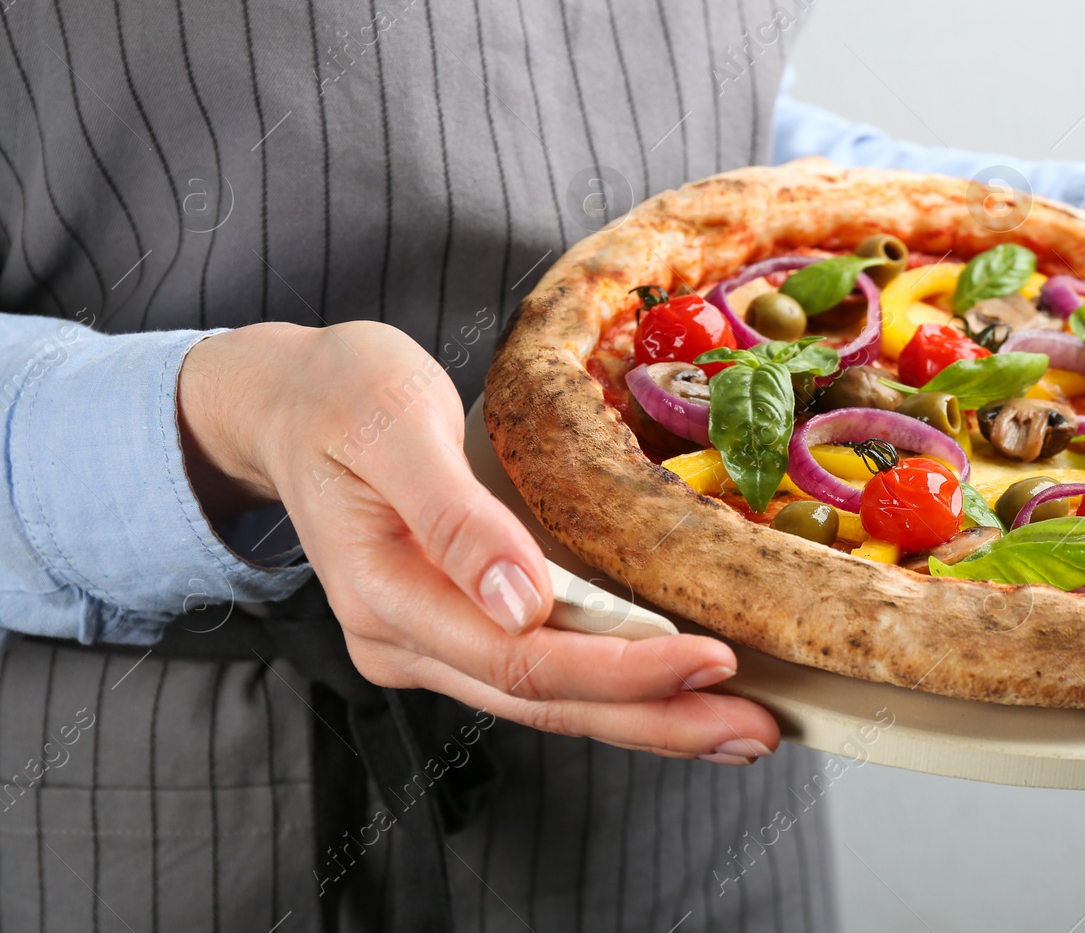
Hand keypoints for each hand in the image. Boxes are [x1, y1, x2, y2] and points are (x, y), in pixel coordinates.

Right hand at [175, 320, 777, 763]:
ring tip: (738, 727)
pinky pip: (542, 674)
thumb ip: (452, 514)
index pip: (519, 660)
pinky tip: (676, 693)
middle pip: (544, 701)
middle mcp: (404, 640)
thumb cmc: (341, 394)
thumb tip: (519, 600)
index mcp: (383, 594)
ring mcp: (427, 642)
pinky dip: (615, 687)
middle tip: (755, 728)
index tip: (711, 660)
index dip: (621, 671)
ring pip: (547, 701)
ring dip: (647, 718)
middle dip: (656, 720)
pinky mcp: (455, 628)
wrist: (290, 400)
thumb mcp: (391, 423)